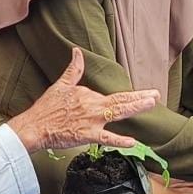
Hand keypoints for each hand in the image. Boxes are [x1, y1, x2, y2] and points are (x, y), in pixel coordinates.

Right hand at [9, 48, 159, 151]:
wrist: (35, 125)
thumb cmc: (47, 107)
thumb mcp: (61, 84)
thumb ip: (74, 69)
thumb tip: (76, 52)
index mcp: (90, 95)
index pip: (116, 95)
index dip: (133, 94)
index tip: (147, 93)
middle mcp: (94, 106)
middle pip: (122, 100)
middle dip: (141, 97)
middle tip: (156, 95)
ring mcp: (92, 120)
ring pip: (118, 113)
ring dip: (136, 107)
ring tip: (151, 103)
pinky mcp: (87, 135)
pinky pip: (106, 138)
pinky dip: (120, 140)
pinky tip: (132, 142)